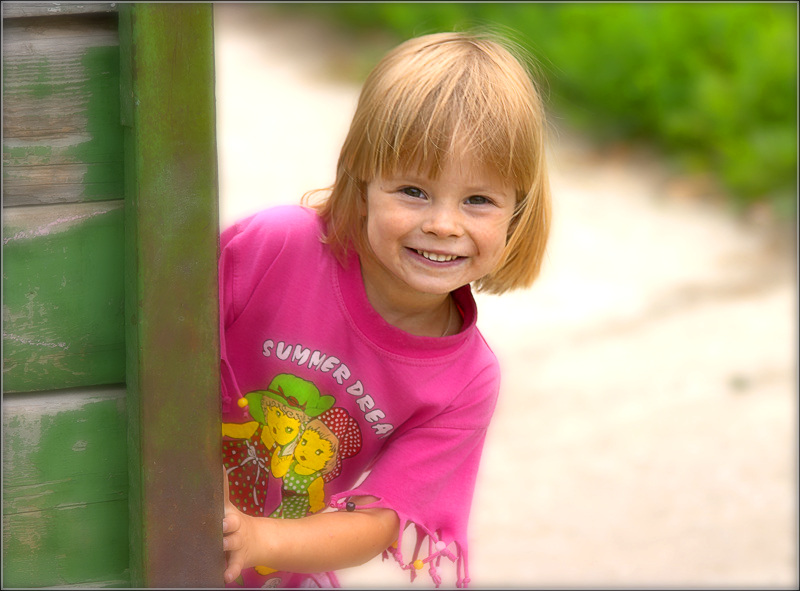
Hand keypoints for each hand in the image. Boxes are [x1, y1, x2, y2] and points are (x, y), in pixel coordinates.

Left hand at [222, 468, 252, 583]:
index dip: (225, 513)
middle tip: (221, 526)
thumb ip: (222, 490)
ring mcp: (238, 546)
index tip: (221, 515)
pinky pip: (235, 567)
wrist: (259, 541)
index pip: (228, 511)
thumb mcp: (229, 507)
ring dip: (227, 547)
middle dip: (227, 527)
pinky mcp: (238, 561)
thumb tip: (218, 465)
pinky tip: (225, 576)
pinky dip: (231, 571)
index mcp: (232, 516)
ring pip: (233, 546)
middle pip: (233, 526)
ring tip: (220, 549)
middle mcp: (236, 530)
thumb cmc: (236, 523)